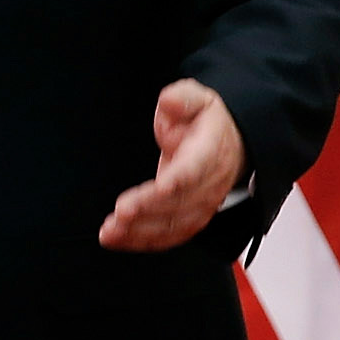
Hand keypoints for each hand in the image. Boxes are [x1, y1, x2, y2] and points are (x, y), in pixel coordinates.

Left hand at [99, 79, 245, 251]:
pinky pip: (169, 236)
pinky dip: (143, 242)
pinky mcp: (191, 218)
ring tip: (110, 233)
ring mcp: (203, 205)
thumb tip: (168, 102)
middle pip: (178, 204)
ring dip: (140, 233)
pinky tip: (118, 240)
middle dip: (147, 212)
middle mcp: (209, 184)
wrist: (230, 144)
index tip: (153, 190)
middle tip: (118, 216)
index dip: (173, 184)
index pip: (192, 172)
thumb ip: (183, 98)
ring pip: (173, 226)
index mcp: (210, 152)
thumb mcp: (199, 97)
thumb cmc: (206, 121)